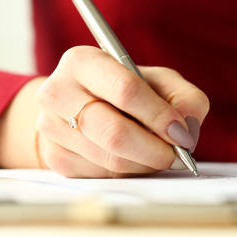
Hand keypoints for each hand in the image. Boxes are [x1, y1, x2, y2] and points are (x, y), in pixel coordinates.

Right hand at [0, 46, 208, 176]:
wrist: (81, 106)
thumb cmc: (127, 90)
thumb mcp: (160, 82)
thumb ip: (185, 99)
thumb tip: (186, 131)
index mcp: (82, 61)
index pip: (125, 91)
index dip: (158, 116)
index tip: (181, 133)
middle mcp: (57, 91)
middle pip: (113, 132)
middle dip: (154, 149)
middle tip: (177, 156)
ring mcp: (50, 127)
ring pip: (109, 159)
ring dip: (144, 163)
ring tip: (159, 155)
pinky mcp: (54, 158)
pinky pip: (101, 175)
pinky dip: (128, 172)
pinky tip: (135, 159)